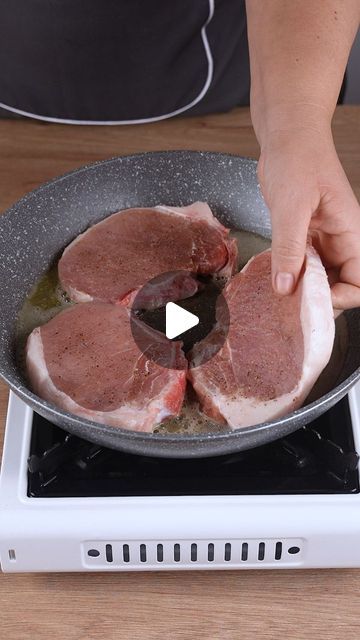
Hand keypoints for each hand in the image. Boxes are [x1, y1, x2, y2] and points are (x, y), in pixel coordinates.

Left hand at [258, 126, 359, 310]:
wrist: (286, 137)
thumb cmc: (298, 157)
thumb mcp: (291, 205)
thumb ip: (289, 247)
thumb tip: (286, 285)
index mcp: (351, 231)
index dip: (342, 297)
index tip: (313, 300)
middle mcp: (341, 240)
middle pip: (341, 285)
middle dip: (319, 298)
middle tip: (291, 302)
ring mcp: (323, 240)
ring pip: (321, 279)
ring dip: (303, 289)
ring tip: (281, 292)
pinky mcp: (306, 237)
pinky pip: (304, 266)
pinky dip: (291, 275)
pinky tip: (276, 277)